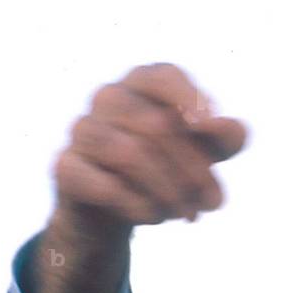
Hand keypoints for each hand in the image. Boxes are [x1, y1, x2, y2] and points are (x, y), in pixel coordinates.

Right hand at [51, 62, 247, 232]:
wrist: (124, 207)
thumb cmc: (173, 165)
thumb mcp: (209, 151)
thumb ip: (227, 135)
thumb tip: (228, 127)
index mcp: (144, 83)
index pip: (164, 76)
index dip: (190, 99)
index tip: (208, 129)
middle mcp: (109, 98)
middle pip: (156, 125)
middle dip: (194, 169)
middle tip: (213, 202)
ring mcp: (83, 130)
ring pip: (129, 154)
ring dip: (168, 190)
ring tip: (188, 214)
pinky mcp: (66, 166)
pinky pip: (102, 184)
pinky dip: (137, 204)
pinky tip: (154, 216)